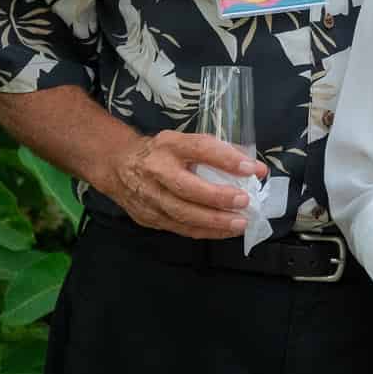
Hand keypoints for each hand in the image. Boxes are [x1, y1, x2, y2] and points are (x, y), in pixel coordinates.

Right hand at [102, 131, 262, 238]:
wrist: (117, 165)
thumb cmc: (162, 152)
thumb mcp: (184, 142)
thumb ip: (218, 152)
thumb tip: (255, 169)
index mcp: (169, 146)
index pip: (200, 149)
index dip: (226, 159)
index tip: (251, 168)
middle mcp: (156, 171)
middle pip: (187, 188)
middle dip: (218, 197)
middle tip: (244, 202)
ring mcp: (149, 196)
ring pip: (183, 213)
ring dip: (214, 221)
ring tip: (240, 223)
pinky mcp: (148, 216)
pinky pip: (179, 227)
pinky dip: (205, 231)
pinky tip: (224, 231)